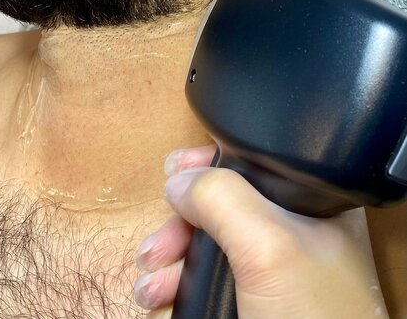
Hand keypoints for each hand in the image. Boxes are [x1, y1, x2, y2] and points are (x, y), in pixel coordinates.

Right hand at [134, 145, 387, 317]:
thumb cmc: (311, 317)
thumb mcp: (267, 245)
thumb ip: (222, 198)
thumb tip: (177, 181)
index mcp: (308, 201)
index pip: (250, 160)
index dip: (207, 161)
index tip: (174, 169)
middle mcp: (286, 226)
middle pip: (217, 202)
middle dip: (178, 222)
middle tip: (158, 247)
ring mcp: (264, 263)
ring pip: (204, 239)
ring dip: (169, 255)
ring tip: (152, 283)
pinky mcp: (247, 293)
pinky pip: (202, 271)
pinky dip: (175, 280)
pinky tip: (160, 297)